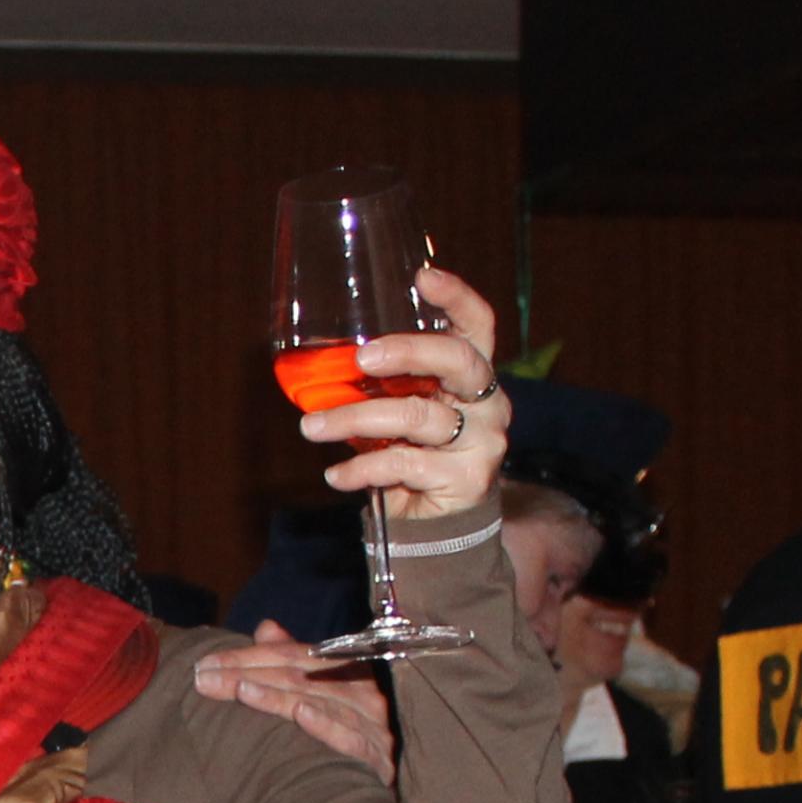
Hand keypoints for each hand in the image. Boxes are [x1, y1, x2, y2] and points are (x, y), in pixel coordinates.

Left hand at [194, 622, 394, 783]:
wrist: (387, 784)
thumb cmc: (348, 732)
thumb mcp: (321, 688)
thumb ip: (293, 658)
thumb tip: (266, 628)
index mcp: (346, 670)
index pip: (291, 655)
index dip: (248, 656)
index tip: (205, 664)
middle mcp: (361, 693)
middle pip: (298, 677)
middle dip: (248, 674)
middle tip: (204, 680)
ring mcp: (372, 724)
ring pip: (317, 702)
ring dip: (276, 696)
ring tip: (240, 689)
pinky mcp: (377, 757)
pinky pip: (350, 738)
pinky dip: (325, 725)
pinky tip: (300, 715)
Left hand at [303, 264, 508, 520]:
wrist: (440, 525)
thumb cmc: (413, 454)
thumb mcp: (398, 412)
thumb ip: (379, 388)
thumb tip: (317, 368)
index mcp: (473, 374)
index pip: (478, 325)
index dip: (456, 298)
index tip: (423, 277)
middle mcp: (488, 401)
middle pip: (457, 360)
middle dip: (407, 352)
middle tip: (360, 360)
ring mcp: (484, 440)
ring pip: (417, 418)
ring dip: (355, 420)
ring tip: (312, 428)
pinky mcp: (470, 479)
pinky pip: (406, 465)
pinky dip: (362, 468)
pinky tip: (336, 475)